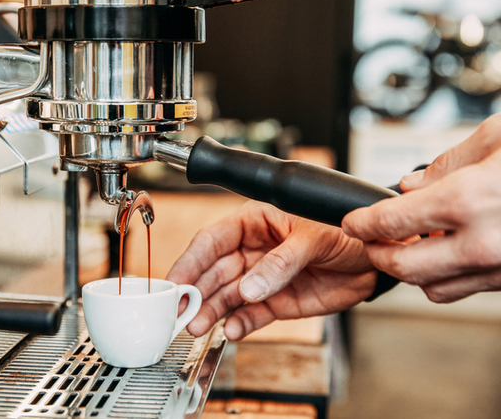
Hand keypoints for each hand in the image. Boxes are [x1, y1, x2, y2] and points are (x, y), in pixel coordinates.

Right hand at [166, 201, 375, 340]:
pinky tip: (231, 331)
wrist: (376, 258)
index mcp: (255, 221)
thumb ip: (282, 262)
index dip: (191, 261)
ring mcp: (262, 277)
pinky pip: (251, 315)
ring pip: (228, 296)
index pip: (213, 240)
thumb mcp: (315, 237)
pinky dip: (240, 324)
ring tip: (197, 327)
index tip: (175, 282)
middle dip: (195, 292)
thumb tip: (250, 288)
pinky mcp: (277, 302)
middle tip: (180, 313)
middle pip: (214, 271)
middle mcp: (252, 249)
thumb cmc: (345, 229)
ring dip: (211, 312)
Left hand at [342, 115, 500, 302]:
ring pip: (433, 288)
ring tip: (409, 244)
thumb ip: (447, 164)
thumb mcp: (499, 138)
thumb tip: (409, 184)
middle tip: (369, 238)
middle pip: (404, 268)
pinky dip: (447, 275)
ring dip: (412, 270)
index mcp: (471, 200)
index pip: (391, 223)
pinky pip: (468, 288)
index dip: (362, 223)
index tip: (353, 220)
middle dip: (378, 254)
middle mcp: (486, 243)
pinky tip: (448, 250)